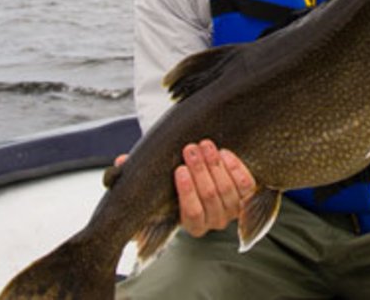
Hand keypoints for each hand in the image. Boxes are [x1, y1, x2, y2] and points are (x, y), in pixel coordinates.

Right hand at [111, 140, 254, 236]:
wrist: (207, 177)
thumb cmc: (177, 181)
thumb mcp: (157, 182)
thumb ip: (137, 175)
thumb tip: (120, 162)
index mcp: (192, 225)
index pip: (191, 214)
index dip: (187, 192)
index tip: (179, 170)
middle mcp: (215, 221)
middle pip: (211, 197)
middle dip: (201, 171)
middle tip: (190, 149)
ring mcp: (234, 209)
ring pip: (228, 189)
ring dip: (215, 164)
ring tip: (204, 145)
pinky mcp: (249, 195)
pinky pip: (247, 184)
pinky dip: (235, 167)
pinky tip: (223, 152)